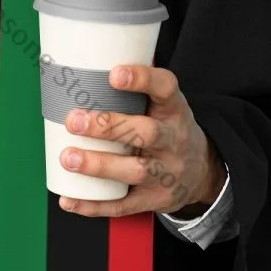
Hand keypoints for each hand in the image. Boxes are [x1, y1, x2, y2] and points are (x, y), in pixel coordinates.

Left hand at [56, 65, 226, 219]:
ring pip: (134, 171)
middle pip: (145, 133)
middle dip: (107, 126)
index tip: (114, 74)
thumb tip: (80, 65)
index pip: (166, 88)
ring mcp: (165, 173)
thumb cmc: (167, 128)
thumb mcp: (163, 104)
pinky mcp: (155, 200)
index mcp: (174, 110)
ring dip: (98, 165)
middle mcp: (172, 140)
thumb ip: (133, 89)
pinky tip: (69, 200)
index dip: (142, 79)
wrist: (201, 171)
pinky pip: (124, 205)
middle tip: (74, 121)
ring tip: (68, 158)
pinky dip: (94, 205)